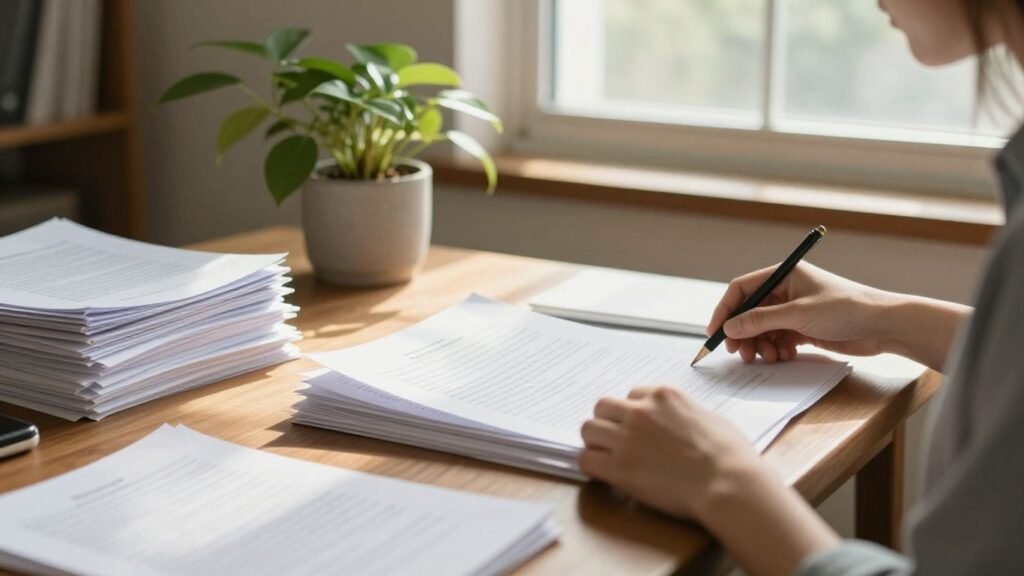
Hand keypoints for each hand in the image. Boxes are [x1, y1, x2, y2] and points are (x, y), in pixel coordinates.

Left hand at [579, 386, 765, 519]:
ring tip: (609, 457)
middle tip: (617, 442)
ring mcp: (628, 438)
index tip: (638, 428)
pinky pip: (586, 459)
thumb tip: (681, 422)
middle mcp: (641, 411)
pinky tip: (605, 475)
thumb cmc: (730, 455)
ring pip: (588, 429)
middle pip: (602, 407)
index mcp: (664, 396)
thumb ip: (686, 414)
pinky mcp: (619, 467)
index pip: (631, 395)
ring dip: (596, 442)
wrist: (728, 482)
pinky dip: (592, 466)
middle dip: (608, 423)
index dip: (633, 413)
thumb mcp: (710, 418)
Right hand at [709, 262, 897, 362]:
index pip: (742, 289)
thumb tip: (730, 326)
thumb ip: (761, 320)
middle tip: (740, 354)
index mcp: (784, 274)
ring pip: (762, 328)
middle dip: (743, 333)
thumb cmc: (846, 309)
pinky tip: (784, 356)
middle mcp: (786, 290)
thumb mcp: (798, 314)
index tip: (716, 332)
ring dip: (760, 344)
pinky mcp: (804, 327)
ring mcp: (794, 310)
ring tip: (767, 358)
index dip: (725, 310)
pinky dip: (776, 349)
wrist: (884, 326)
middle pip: (750, 311)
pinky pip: (778, 338)